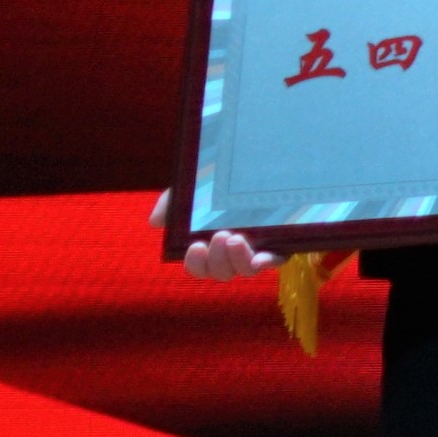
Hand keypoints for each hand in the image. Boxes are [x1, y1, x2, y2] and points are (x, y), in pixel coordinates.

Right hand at [155, 190, 274, 283]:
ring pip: (246, 270)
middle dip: (217, 260)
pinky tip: (260, 258)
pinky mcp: (282, 243)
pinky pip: (276, 260)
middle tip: (219, 236)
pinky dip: (267, 262)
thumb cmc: (216, 185)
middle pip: (223, 272)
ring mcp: (258, 249)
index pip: (200, 268)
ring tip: (235, 238)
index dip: (196, 264)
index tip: (195, 246)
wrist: (255, 163)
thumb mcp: (190, 191)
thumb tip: (155, 222)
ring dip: (238, 259)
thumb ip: (171, 205)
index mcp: (211, 246)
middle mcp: (233, 252)